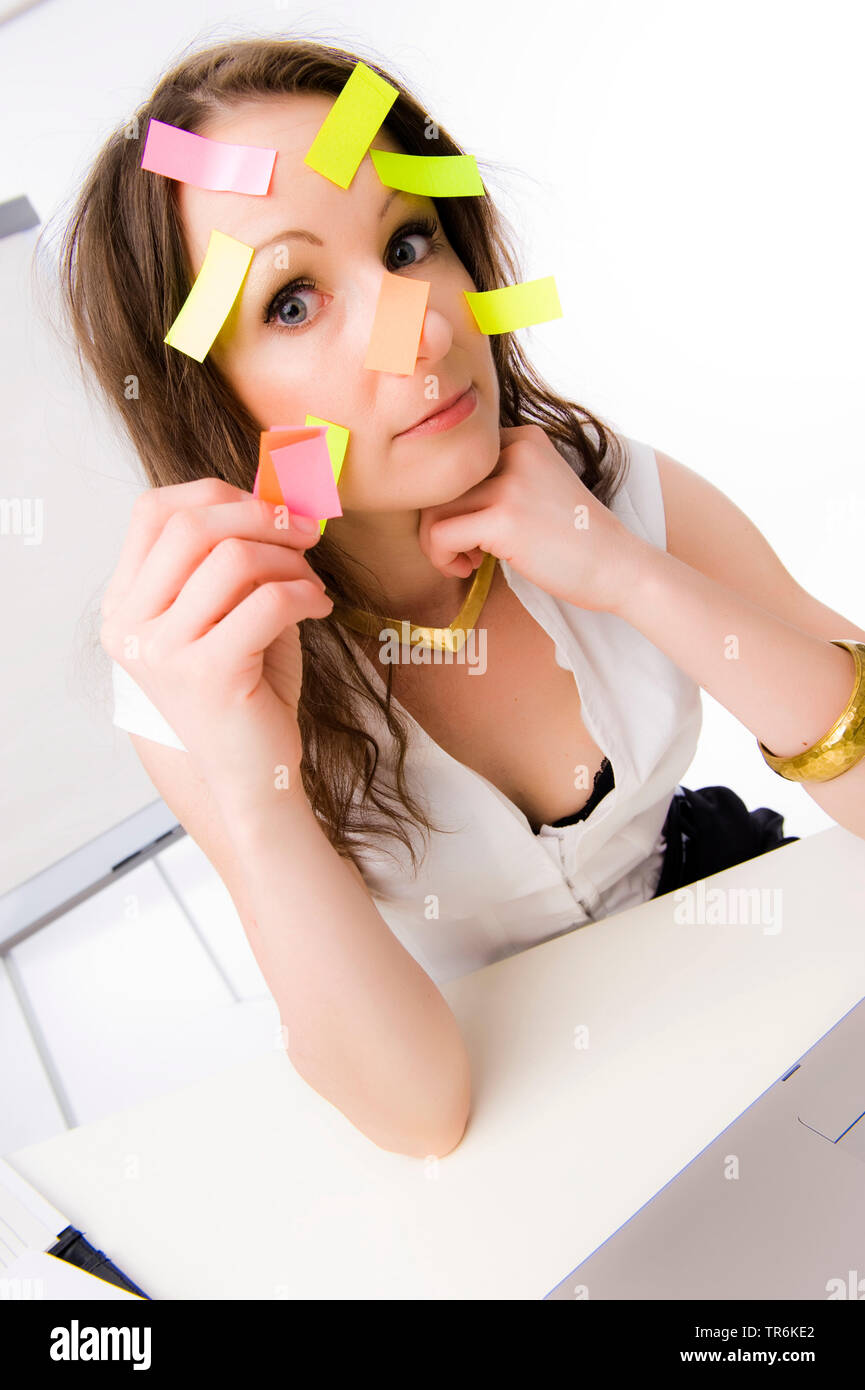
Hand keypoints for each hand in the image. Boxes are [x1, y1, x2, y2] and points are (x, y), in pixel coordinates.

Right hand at [100, 478, 332, 815]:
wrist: (255, 775)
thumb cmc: (248, 689)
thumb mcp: (229, 612)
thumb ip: (235, 557)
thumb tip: (276, 492)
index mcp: (124, 605)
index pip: (154, 512)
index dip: (217, 493)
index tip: (268, 509)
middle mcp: (130, 627)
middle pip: (192, 525)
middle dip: (262, 517)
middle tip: (307, 533)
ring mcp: (161, 652)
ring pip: (234, 559)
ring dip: (290, 561)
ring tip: (312, 585)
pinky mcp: (207, 674)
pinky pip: (268, 601)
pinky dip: (305, 595)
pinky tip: (319, 610)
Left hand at [416, 424, 646, 613]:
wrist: (619, 567)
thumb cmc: (577, 540)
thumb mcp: (540, 488)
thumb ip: (500, 480)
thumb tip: (435, 498)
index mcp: (525, 439)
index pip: (457, 461)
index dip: (453, 499)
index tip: (473, 530)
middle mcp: (516, 450)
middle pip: (440, 482)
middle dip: (440, 521)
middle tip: (466, 551)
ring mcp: (510, 483)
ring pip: (432, 509)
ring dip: (437, 543)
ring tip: (467, 561)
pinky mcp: (503, 518)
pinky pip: (439, 535)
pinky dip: (443, 558)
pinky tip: (468, 569)